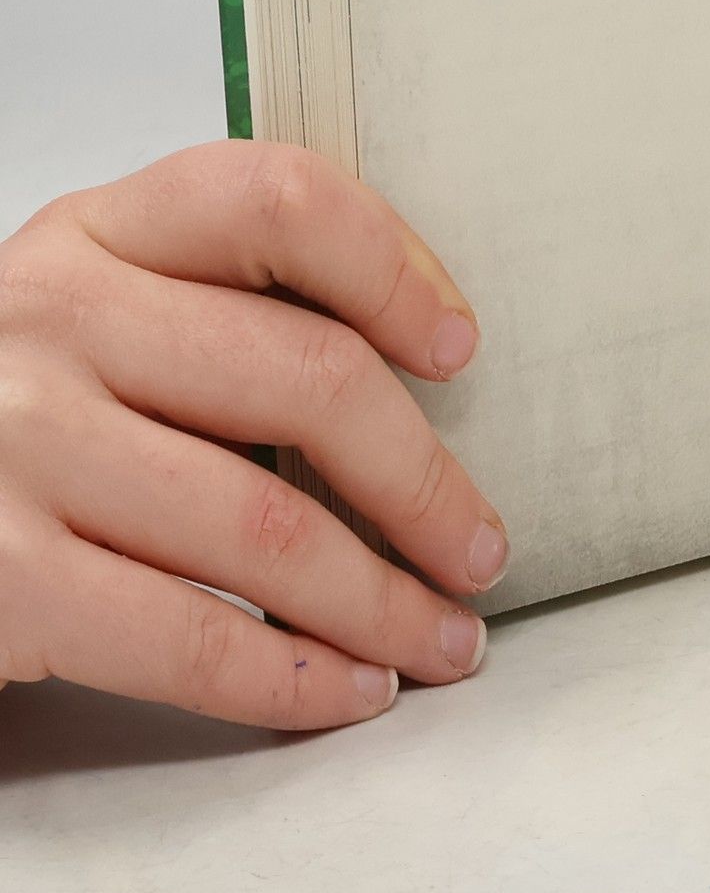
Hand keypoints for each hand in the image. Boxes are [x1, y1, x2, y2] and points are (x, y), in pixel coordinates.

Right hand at [0, 142, 505, 729]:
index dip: (393, 270)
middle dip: (424, 483)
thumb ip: (223, 304)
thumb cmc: (19, 401)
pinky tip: (350, 689)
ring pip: (266, 526)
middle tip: (480, 546)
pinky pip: (186, 639)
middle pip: (307, 379)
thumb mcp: (99, 308)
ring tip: (443, 639)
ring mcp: (18, 446)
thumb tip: (425, 369)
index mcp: (100, 232)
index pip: (280, 203)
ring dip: (382, 602)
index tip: (459, 349)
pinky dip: (293, 679)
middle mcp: (56, 319)